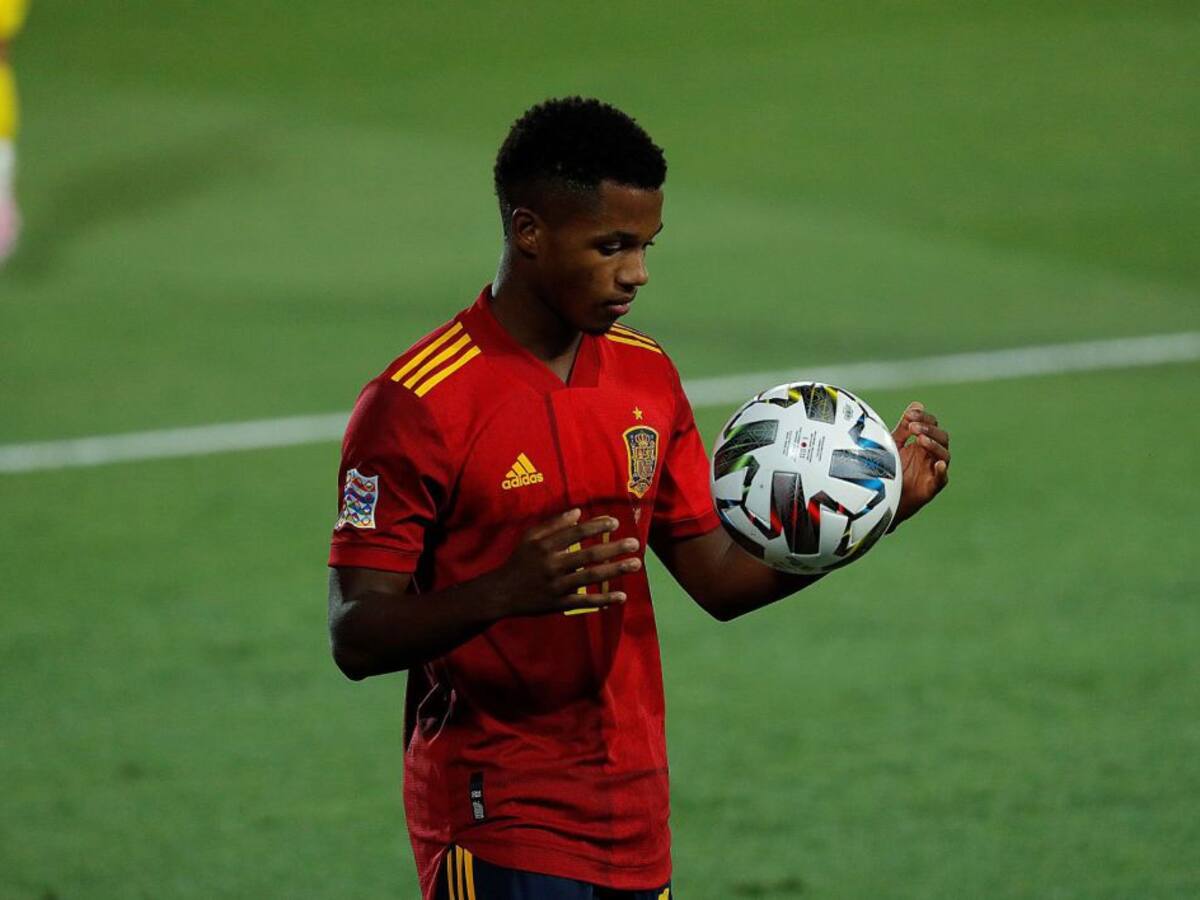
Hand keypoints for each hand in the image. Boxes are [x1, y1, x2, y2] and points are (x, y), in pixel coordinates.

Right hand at [493, 509, 641, 615]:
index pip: (575, 533)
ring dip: (615, 571)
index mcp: (545, 547)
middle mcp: (552, 565)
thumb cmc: (519, 561)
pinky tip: (621, 596)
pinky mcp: (559, 603)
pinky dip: (603, 599)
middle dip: (613, 549)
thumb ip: (553, 524)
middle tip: (635, 543)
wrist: (501, 593)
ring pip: (590, 577)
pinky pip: (585, 602)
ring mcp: (557, 586)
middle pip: (588, 555)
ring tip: (635, 564)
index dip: (596, 527)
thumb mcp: (530, 537)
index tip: (615, 523)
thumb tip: (578, 512)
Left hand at [891, 402, 949, 525]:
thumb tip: (917, 403)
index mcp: (923, 443)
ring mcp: (933, 471)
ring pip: (944, 454)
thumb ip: (904, 427)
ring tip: (920, 439)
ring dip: (934, 445)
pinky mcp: (931, 487)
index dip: (924, 417)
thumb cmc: (890, 471)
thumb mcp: (894, 445)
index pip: (932, 424)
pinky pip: (942, 478)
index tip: (909, 414)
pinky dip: (941, 471)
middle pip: (942, 437)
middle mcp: (931, 455)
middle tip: (912, 428)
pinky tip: (937, 464)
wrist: (882, 500)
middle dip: (928, 429)